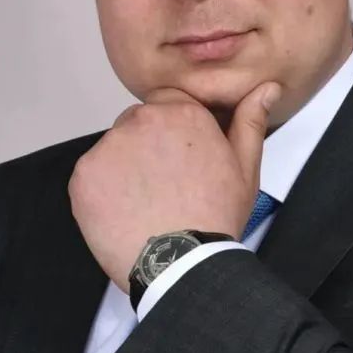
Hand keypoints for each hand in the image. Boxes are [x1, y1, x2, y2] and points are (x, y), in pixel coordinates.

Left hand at [68, 82, 280, 292]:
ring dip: (125, 167)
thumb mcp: (244, 168)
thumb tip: (268, 87)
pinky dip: (103, 190)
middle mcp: (141, 120)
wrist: (181, 264)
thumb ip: (250, 120)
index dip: (172, 129)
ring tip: (145, 202)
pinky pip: (91, 174)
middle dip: (147, 146)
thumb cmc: (215, 216)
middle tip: (165, 184)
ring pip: (114, 148)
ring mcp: (108, 147)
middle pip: (137, 123)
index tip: (180, 156)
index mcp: (181, 112)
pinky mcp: (84, 175)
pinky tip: (125, 212)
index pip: (166, 101)